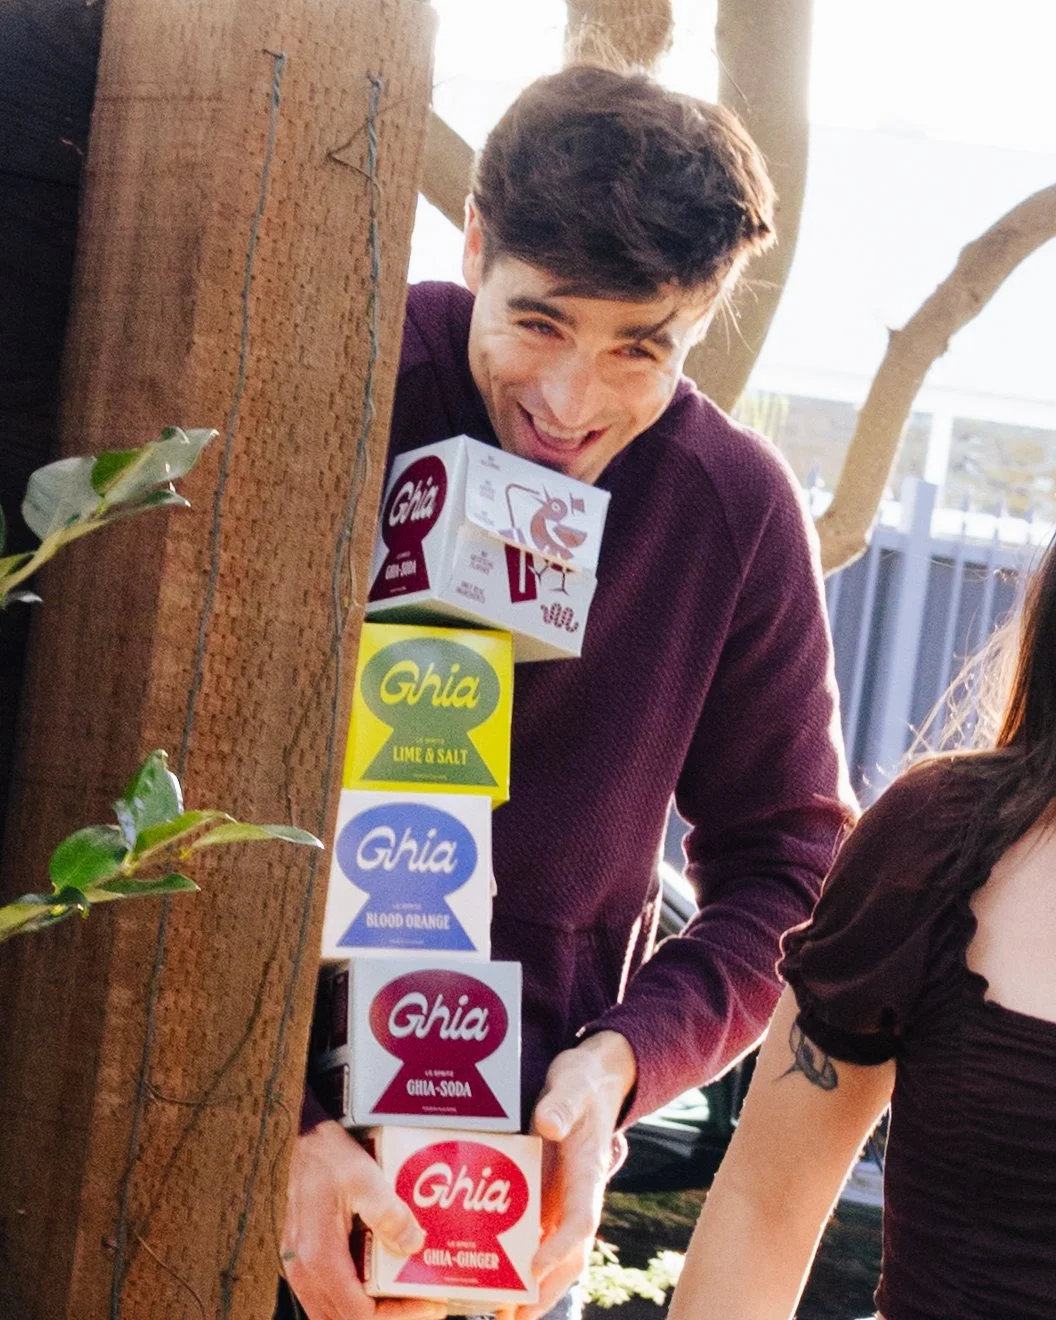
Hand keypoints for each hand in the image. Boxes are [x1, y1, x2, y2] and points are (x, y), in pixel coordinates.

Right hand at [281, 1119, 446, 1319]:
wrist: (305, 1140)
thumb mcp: (364, 1179)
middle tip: (421, 1303)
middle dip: (387, 1316)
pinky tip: (378, 1279)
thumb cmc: (329, 1157)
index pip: (359, 1313)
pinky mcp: (302, 1258)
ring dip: (368, 1309)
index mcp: (320, 1256)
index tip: (428, 1304)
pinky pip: (327, 1295)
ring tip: (403, 1294)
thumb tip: (414, 1244)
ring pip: (333, 1311)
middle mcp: (304, 1269)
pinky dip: (354, 1297)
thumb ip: (388, 1213)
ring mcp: (299, 1265)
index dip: (397, 1314)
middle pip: (345, 1319)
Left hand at [501, 1031, 636, 1319]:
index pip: (580, 1220)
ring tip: (504, 1313)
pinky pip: (540, 1235)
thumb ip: (562, 1105)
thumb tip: (549, 1125)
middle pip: (571, 1254)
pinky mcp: (550, 1195)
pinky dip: (524, 1262)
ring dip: (535, 1286)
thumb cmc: (581, 1082)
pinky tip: (498, 1276)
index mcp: (589, 1173)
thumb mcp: (571, 1084)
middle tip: (516, 1316)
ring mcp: (565, 1199)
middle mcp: (579, 1195)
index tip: (533, 1268)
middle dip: (547, 1289)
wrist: (592, 1079)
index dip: (559, 1247)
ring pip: (556, 1253)